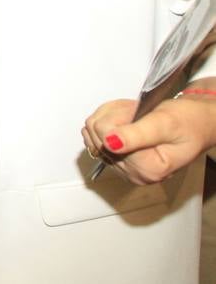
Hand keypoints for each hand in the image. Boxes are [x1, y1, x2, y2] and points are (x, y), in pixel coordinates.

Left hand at [83, 94, 215, 185]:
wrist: (197, 123)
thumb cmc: (188, 122)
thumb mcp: (165, 124)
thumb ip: (137, 134)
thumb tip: (109, 142)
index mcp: (147, 170)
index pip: (105, 136)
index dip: (119, 116)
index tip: (138, 113)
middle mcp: (133, 174)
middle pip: (95, 134)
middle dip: (114, 116)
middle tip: (138, 114)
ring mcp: (123, 168)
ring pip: (91, 132)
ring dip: (110, 117)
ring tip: (136, 116)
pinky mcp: (117, 160)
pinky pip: (94, 135)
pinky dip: (108, 122)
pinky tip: (128, 121)